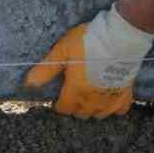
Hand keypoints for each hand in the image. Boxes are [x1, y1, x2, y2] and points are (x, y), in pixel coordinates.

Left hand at [23, 6, 153, 118]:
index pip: (64, 108)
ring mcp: (110, 99)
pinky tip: (110, 99)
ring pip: (98, 115)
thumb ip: (46, 69)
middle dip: (74, 106)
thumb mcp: (62, 50)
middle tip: (73, 94)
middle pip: (80, 113)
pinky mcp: (125, 94)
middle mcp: (92, 100)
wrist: (119, 37)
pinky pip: (119, 110)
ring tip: (89, 98)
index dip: (59, 104)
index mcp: (75, 91)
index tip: (59, 97)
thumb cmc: (88, 42)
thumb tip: (28, 83)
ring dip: (92, 109)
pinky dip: (113, 108)